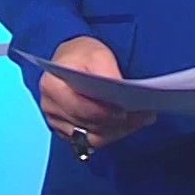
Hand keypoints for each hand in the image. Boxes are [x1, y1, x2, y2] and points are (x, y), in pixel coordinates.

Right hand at [38, 36, 154, 149]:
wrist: (73, 61)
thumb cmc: (82, 55)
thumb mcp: (96, 53)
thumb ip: (106, 70)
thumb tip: (118, 87)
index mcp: (52, 86)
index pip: (79, 107)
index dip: (103, 112)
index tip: (125, 111)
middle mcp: (51, 107)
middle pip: (87, 125)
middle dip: (117, 123)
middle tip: (144, 116)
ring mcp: (58, 122)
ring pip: (92, 138)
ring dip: (118, 131)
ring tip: (141, 120)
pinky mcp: (68, 131)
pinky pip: (92, 141)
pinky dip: (113, 133)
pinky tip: (129, 124)